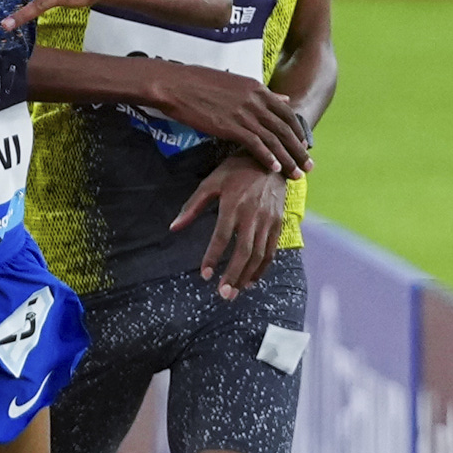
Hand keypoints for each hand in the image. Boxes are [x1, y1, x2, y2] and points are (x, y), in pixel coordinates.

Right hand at [143, 66, 306, 176]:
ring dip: (288, 159)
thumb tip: (284, 97)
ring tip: (297, 174)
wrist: (176, 84)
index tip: (303, 145)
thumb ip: (261, 93)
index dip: (297, 131)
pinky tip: (274, 170)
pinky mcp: (230, 125)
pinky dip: (267, 158)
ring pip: (274, 139)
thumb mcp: (236, 82)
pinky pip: (255, 144)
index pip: (286, 112)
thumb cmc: (199, 82)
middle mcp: (255, 100)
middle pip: (285, 128)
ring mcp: (244, 113)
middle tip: (308, 166)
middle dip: (299, 150)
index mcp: (257, 88)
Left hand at [174, 158, 289, 297]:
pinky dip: (262, 267)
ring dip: (247, 275)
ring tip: (235, 292)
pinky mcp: (278, 223)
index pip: (222, 236)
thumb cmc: (236, 170)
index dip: (213, 257)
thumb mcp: (211, 182)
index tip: (204, 275)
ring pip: (259, 254)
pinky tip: (252, 280)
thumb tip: (174, 227)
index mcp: (234, 204)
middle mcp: (253, 214)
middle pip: (244, 251)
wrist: (271, 159)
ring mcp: (268, 220)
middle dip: (233, 274)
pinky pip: (271, 250)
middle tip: (223, 294)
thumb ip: (193, 206)